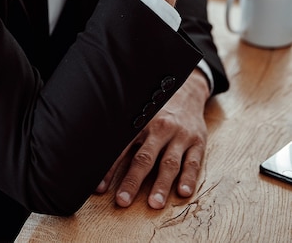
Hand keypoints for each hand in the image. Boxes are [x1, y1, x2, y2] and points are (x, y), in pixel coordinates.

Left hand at [95, 69, 209, 208]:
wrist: (187, 91)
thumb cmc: (157, 110)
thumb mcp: (139, 116)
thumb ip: (124, 137)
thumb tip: (97, 159)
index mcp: (140, 123)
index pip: (122, 148)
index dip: (110, 169)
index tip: (100, 189)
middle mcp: (160, 129)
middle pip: (144, 158)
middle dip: (133, 180)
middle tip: (123, 200)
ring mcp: (179, 136)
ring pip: (169, 163)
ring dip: (161, 184)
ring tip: (154, 203)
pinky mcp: (197, 142)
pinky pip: (193, 162)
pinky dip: (188, 178)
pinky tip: (183, 192)